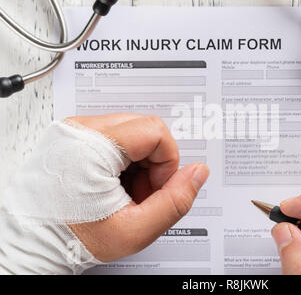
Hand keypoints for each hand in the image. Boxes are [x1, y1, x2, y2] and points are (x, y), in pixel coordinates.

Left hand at [66, 114, 209, 261]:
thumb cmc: (70, 240)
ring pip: (133, 133)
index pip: (156, 131)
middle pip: (146, 129)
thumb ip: (175, 202)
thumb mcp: (133, 231)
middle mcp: (80, 129)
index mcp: (91, 146)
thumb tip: (198, 173)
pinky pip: (115, 138)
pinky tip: (113, 186)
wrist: (31, 243)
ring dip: (139, 164)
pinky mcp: (73, 137)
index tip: (155, 189)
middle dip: (154, 164)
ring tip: (124, 193)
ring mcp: (74, 131)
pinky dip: (123, 162)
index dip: (167, 163)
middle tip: (139, 195)